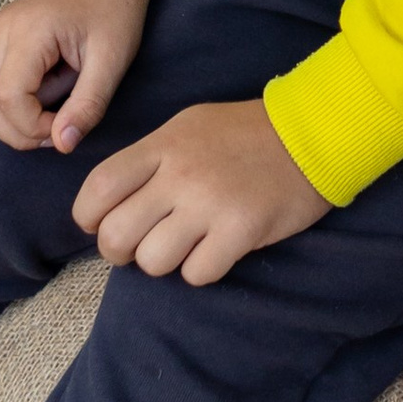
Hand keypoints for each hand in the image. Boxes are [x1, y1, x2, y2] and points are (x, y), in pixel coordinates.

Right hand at [0, 0, 161, 154]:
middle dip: (17, 131)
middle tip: (58, 131)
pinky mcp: (0, 39)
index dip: (32, 126)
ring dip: (15, 119)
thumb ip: (88, 105)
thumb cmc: (116, 12)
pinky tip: (49, 95)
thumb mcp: (113, 62)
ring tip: (56, 112)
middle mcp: (2, 29)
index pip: (7, 98)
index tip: (66, 128)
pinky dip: (15, 103)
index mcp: (29, 31)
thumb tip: (63, 145)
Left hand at [72, 99, 329, 287]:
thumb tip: (110, 203)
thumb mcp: (189, 127)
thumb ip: (149, 159)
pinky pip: (196, 274)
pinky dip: (201, 270)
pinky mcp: (241, 230)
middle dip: (119, 252)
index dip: (88, 218)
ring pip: (152, 261)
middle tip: (138, 247)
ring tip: (183, 247)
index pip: (98, 189)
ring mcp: (210, 203)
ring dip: (162, 262)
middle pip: (116, 235)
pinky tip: (215, 251)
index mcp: (162, 145)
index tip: (100, 225)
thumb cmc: (245, 133)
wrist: (314, 134)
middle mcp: (180, 174)